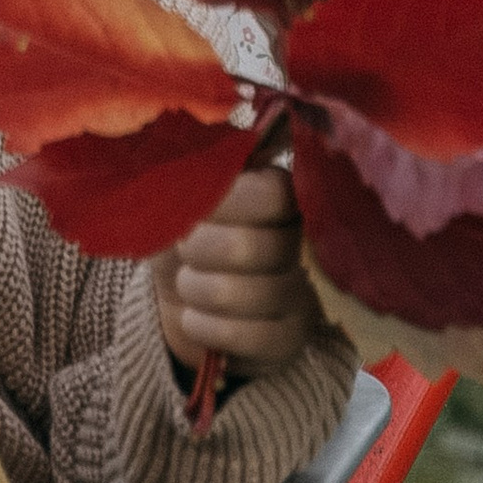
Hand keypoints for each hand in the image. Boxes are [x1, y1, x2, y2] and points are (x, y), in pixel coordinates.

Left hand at [152, 164, 318, 378]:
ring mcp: (301, 291)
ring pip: (236, 293)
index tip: (190, 208)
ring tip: (188, 284)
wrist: (182, 300)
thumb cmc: (186, 236)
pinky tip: (194, 318)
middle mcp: (301, 242)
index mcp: (282, 195)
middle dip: (195, 250)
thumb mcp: (181, 196)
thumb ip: (199, 168)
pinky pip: (246, 336)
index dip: (219, 204)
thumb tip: (235, 145)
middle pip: (245, 247)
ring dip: (193, 289)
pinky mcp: (291, 336)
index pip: (269, 194)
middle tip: (184, 249)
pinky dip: (203, 327)